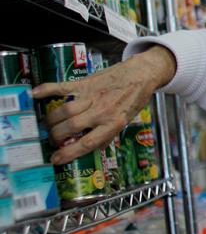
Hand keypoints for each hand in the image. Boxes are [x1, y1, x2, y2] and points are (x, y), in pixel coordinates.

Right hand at [32, 46, 175, 164]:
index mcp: (114, 123)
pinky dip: (47, 90)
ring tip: (48, 126)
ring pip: (65, 111)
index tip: (56, 159)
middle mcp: (102, 110)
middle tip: (52, 140)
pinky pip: (63, 87)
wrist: (143, 74)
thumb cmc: (134, 99)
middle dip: (56, 137)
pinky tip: (34, 95)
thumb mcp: (127, 121)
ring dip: (51, 121)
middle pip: (71, 127)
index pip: (88, 142)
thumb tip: (92, 147)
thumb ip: (109, 133)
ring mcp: (92, 95)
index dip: (70, 153)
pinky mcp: (86, 82)